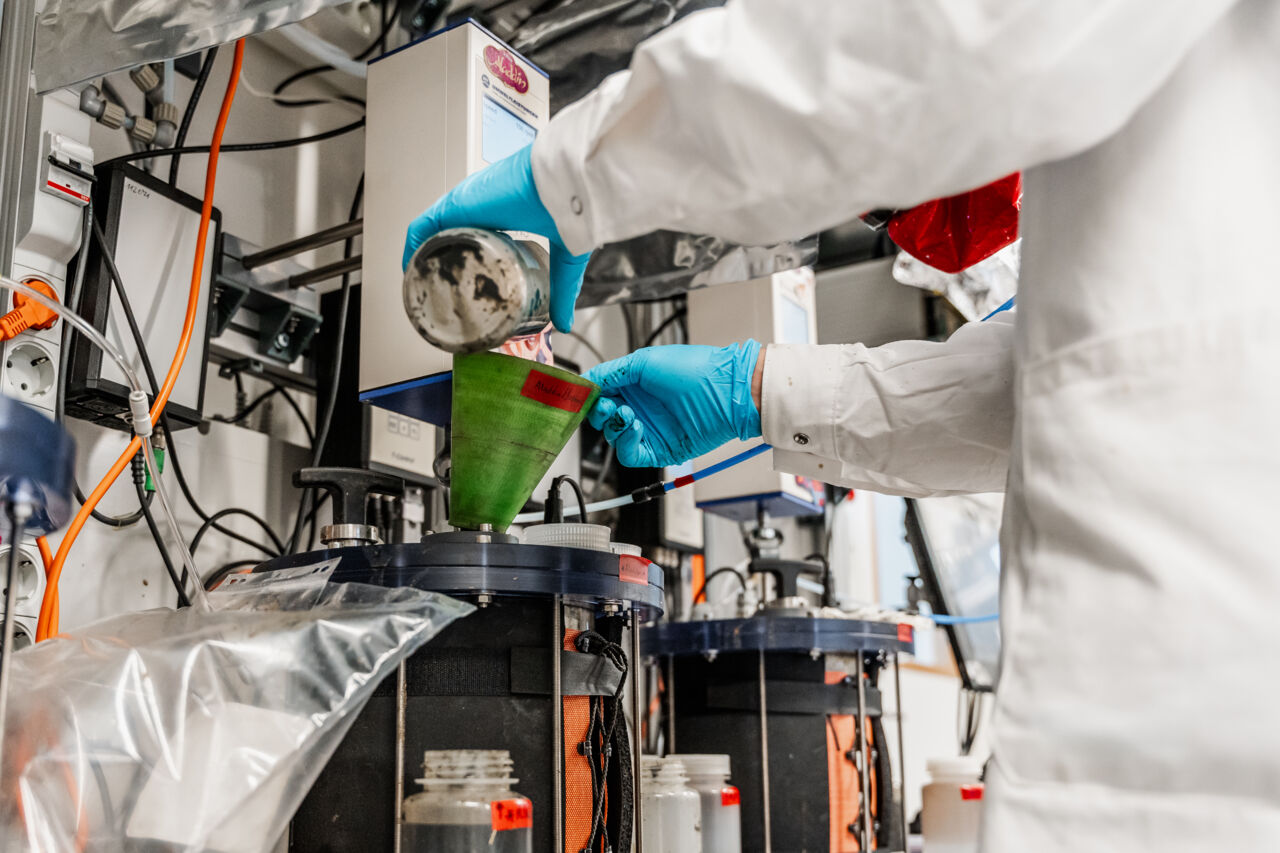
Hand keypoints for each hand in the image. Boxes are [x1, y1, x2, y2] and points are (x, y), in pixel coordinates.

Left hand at [401, 144, 590, 332]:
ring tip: (422, 288)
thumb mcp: (564, 255)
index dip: (462, 261)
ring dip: (423, 260)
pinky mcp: (453, 205)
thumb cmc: (568, 204)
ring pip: (430, 235)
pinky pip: (421, 229)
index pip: (470, 238)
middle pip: (446, 238)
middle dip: (439, 266)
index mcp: (500, 215)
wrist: (564, 180)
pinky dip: (413, 249)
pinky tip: (413, 271)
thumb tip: (564, 323)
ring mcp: (463, 206)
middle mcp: (477, 209)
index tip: (462, 285)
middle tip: (439, 294)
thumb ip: (562, 289)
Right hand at [584, 341, 762, 467]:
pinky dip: (626, 443)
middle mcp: (640, 407)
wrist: (726, 392)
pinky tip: (637, 428)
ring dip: (614, 426)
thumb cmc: (694, 370)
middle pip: (603, 418)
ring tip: (628, 415)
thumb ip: (611, 372)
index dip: (589, 397)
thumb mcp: (644, 361)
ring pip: (613, 437)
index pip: (600, 394)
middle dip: (598, 413)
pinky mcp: (658, 450)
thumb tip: (586, 381)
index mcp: (634, 384)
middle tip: (606, 406)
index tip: (581, 396)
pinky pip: (630, 454)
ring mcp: (649, 429)